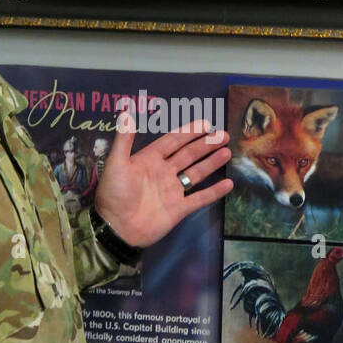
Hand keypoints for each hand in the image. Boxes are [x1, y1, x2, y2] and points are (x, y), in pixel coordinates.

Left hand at [94, 114, 233, 248]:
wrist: (117, 228)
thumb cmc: (114, 194)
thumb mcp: (116, 164)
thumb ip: (124, 140)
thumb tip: (127, 113)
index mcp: (149, 160)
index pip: (172, 141)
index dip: (188, 132)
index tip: (205, 124)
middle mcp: (163, 172)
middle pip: (188, 155)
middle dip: (206, 145)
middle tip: (223, 135)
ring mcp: (173, 191)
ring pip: (197, 173)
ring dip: (212, 163)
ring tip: (227, 152)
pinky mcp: (179, 209)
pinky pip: (200, 198)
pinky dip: (214, 192)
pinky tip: (228, 184)